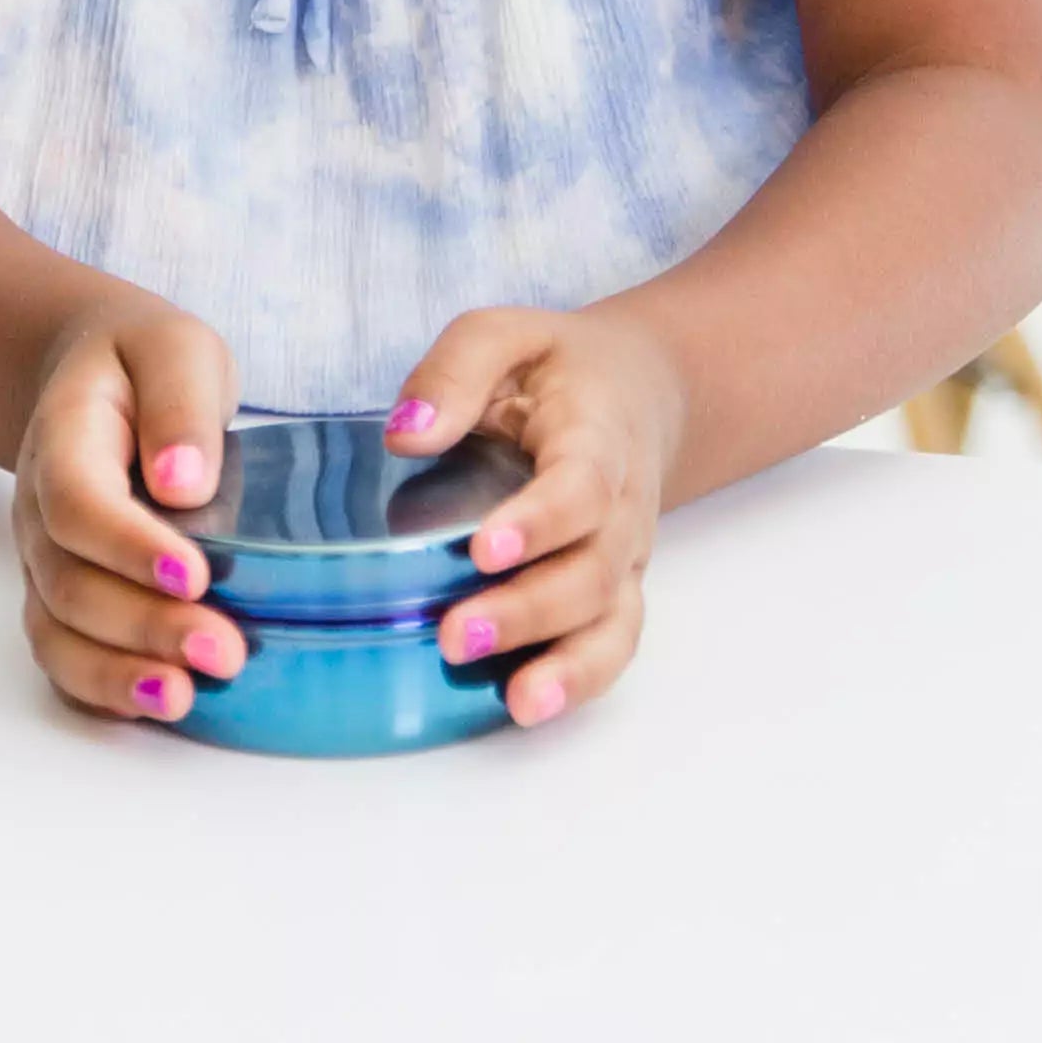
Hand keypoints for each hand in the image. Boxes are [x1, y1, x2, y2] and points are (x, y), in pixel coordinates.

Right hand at [11, 291, 249, 725]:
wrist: (101, 374)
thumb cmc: (147, 364)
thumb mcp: (177, 350)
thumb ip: (180, 403)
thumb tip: (184, 482)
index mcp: (64, 439)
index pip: (77, 502)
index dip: (128, 546)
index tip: (197, 573)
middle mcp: (41, 508)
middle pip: (69, 582)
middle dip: (144, 625)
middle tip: (223, 650)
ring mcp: (46, 558)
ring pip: (59, 631)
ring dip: (119, 672)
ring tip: (186, 696)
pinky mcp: (66, 595)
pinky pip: (64, 655)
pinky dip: (102, 689)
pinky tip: (158, 704)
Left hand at [383, 302, 687, 728]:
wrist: (637, 390)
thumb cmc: (555, 368)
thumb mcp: (504, 335)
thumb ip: (455, 371)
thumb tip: (405, 434)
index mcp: (597, 434)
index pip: (582, 484)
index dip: (541, 521)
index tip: (483, 549)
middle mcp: (622, 506)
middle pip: (592, 570)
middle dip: (529, 611)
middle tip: (457, 635)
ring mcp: (622, 556)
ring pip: (611, 620)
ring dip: (565, 664)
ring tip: (514, 699)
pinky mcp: (613, 590)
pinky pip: (613, 644)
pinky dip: (581, 681)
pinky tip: (529, 707)